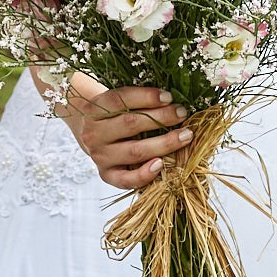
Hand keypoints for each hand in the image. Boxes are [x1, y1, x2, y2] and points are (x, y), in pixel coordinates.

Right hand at [61, 73, 194, 189]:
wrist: (91, 137)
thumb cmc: (112, 116)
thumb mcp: (116, 102)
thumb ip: (136, 100)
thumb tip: (171, 100)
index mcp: (95, 110)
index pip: (120, 100)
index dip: (146, 97)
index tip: (169, 97)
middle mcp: (94, 133)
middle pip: (130, 124)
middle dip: (161, 118)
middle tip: (182, 114)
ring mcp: (100, 156)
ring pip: (134, 151)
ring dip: (164, 143)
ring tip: (185, 136)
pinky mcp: (107, 175)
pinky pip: (126, 179)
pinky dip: (145, 174)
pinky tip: (160, 164)